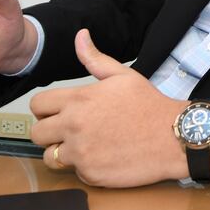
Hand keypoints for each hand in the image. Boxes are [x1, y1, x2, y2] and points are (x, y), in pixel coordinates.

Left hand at [30, 30, 209, 187]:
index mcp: (78, 100)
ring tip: (84, 146)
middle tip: (69, 130)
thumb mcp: (123, 76)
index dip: (45, 108)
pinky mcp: (89, 174)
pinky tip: (104, 156)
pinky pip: (74, 172)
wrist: (173, 137)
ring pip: (49, 157)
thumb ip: (95, 58)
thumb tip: (80, 35)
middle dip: (50, 131)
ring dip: (62, 152)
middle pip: (37, 133)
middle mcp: (73, 126)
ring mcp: (80, 153)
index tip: (57, 112)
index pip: (37, 105)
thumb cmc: (148, 104)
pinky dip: (85, 166)